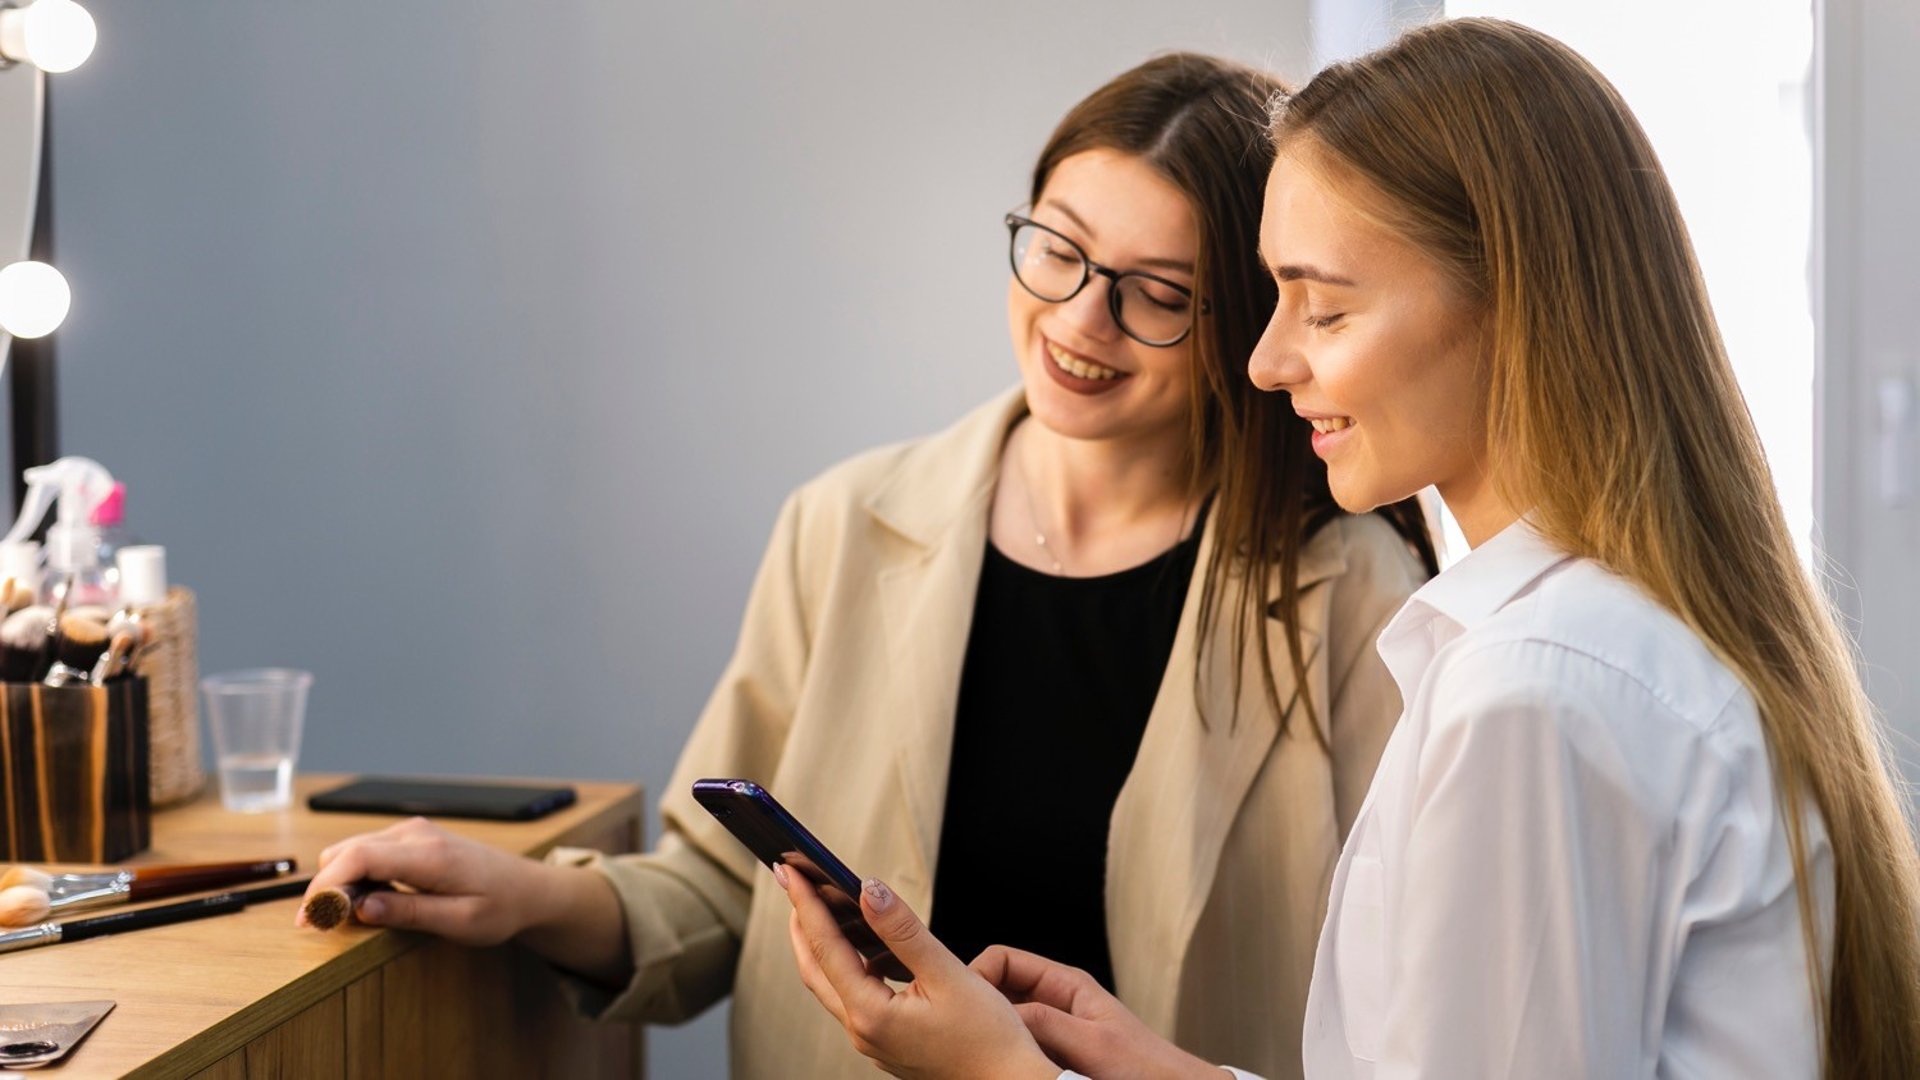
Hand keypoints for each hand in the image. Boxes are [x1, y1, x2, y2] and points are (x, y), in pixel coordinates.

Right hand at [299, 816, 551, 945]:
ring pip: (352, 849)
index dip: (325, 886)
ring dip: (338, 880)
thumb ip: (409, 912)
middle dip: (324, 887)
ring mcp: (413, 831)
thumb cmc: (501, 907)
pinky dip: (354, 873)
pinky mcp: (412, 837)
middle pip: (346, 851)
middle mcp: (416, 833)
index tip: (309, 918)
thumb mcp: (460, 921)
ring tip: (343, 916)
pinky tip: (362, 900)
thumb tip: (360, 908)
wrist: (528, 888)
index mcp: (429, 854)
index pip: (358, 857)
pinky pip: (368, 850)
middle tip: (317, 926)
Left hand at [778, 865, 1058, 1079]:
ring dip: (821, 944)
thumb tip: (869, 890)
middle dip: (801, 923)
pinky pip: (853, 998)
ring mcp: (873, 1041)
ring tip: (820, 907)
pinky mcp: (887, 1043)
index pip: (826, 948)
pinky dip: (846, 966)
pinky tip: (862, 948)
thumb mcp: (948, 974)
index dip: (807, 904)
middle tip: (791, 882)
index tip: (792, 871)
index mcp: (871, 1015)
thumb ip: (904, 931)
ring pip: (831, 985)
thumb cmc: (988, 1039)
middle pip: (815, 969)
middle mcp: (863, 1032)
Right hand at [974, 946, 1220, 1079]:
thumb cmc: (1143, 1067)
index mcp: (1065, 984)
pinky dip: (1004, 1053)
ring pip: (1005, 1022)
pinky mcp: (1051, 1055)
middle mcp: (1054, 1002)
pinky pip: (1017, 1047)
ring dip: (992, 1032)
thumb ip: (1047, 1022)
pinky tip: (997, 1066)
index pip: (1004, 961)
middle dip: (979, 1005)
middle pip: (999, 990)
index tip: (962, 1002)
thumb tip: (998, 1013)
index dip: (978, 975)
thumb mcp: (1091, 1042)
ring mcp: (1051, 1029)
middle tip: (963, 1029)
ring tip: (978, 1050)